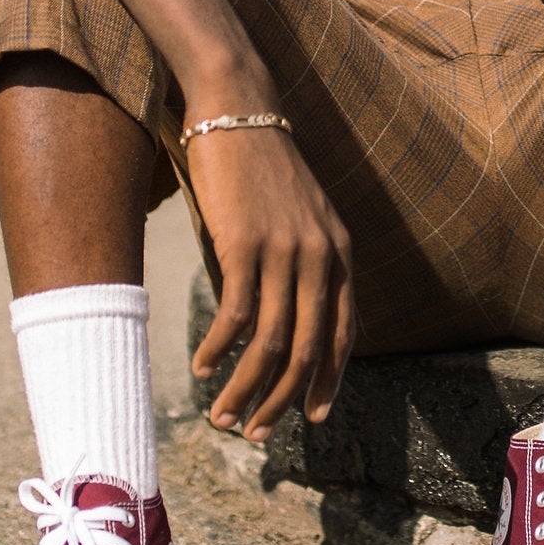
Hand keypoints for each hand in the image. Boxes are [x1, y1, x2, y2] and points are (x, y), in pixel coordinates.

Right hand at [183, 122, 356, 440]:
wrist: (238, 111)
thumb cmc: (263, 169)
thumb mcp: (302, 217)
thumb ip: (305, 264)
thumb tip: (286, 322)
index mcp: (340, 254)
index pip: (342, 334)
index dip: (327, 381)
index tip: (311, 418)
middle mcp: (320, 256)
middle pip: (306, 349)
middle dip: (280, 401)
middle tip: (254, 433)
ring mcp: (283, 251)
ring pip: (268, 342)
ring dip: (244, 388)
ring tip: (221, 416)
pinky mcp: (243, 243)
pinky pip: (233, 314)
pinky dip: (217, 349)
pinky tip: (201, 367)